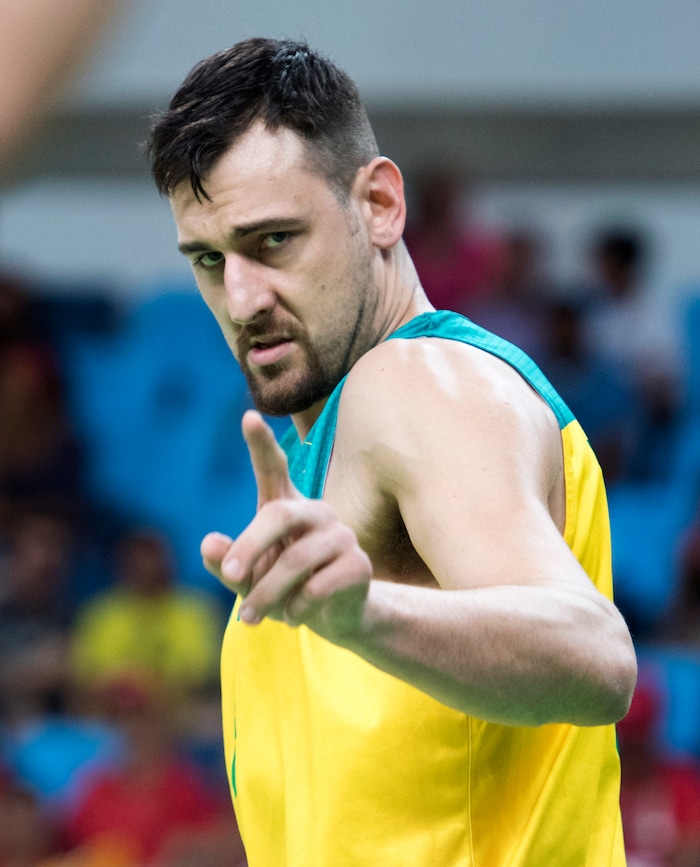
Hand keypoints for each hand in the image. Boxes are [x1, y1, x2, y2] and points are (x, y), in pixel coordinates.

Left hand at [200, 411, 371, 639]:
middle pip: (279, 514)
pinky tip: (293, 616)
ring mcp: (341, 535)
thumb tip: (208, 544)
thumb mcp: (247, 580)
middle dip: (250, 546)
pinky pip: (317, 587)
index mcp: (285, 506)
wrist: (333, 619)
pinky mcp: (358, 564)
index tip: (249, 417)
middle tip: (230, 575)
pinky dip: (295, 609)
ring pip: (296, 561)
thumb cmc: (283, 589)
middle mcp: (316, 512)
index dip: (261, 444)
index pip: (273, 468)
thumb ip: (226, 564)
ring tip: (251, 617)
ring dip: (266, 595)